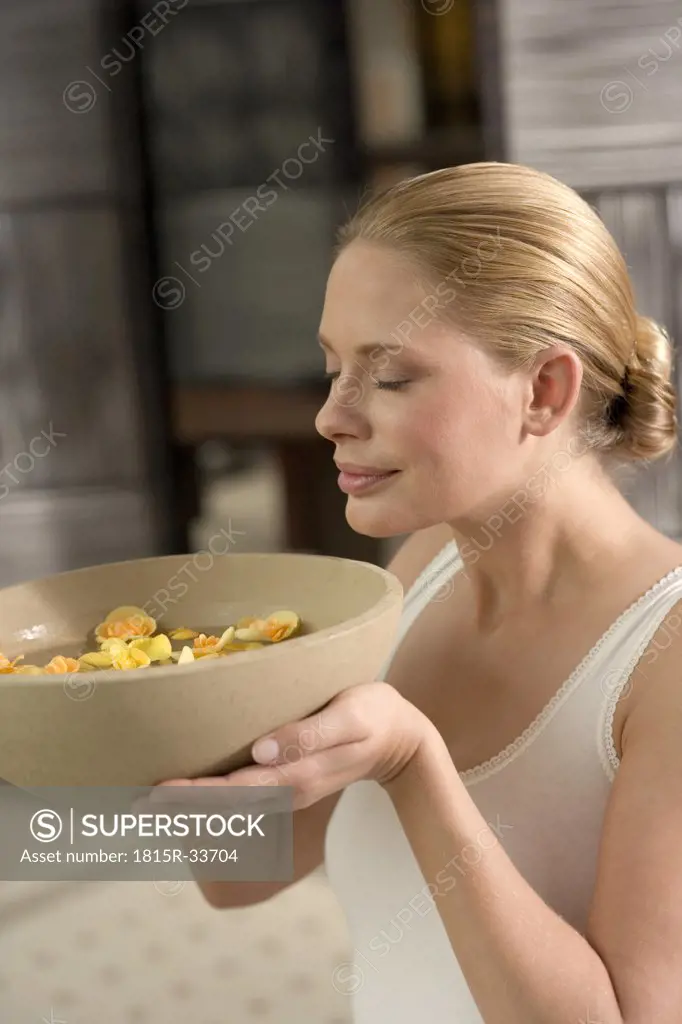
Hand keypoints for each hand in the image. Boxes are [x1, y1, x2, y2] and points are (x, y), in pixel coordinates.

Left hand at [150, 682, 433, 810]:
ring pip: (231, 806)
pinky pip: (242, 796)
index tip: (158, 791)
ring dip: (192, 806)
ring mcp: (287, 790)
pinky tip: (191, 791)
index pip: (234, 792)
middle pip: (225, 806)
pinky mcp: (287, 781)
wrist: (402, 737)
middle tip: (135, 801)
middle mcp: (286, 790)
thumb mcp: (352, 719)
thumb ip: (310, 736)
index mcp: (296, 778)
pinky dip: (212, 798)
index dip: (194, 795)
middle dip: (180, 806)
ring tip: (150, 802)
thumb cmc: (375, 716)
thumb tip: (263, 750)